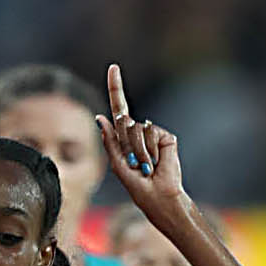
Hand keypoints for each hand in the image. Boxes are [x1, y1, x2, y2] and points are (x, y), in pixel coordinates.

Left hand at [96, 64, 183, 211]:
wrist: (161, 198)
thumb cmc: (139, 187)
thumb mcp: (118, 166)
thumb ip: (110, 141)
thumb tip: (101, 117)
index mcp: (125, 139)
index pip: (119, 108)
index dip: (116, 88)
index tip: (113, 67)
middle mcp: (138, 132)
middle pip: (124, 122)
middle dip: (125, 145)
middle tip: (134, 165)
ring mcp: (153, 133)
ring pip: (136, 130)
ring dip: (137, 153)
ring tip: (145, 167)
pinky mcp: (165, 136)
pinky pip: (150, 134)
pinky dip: (149, 151)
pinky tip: (155, 162)